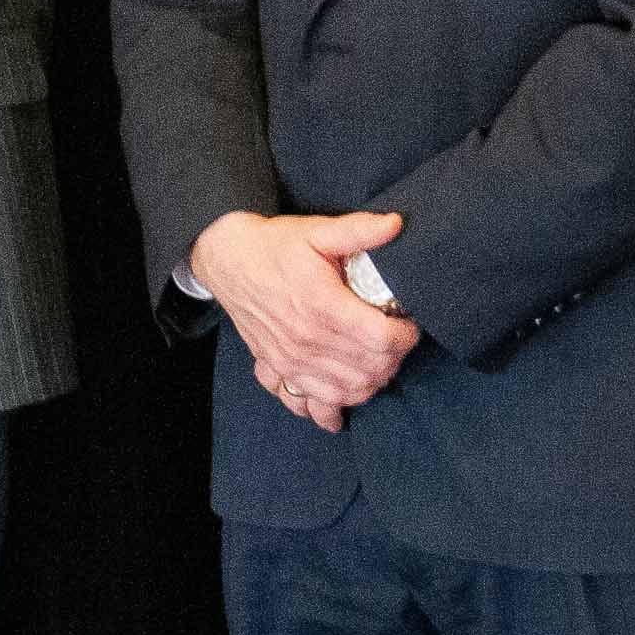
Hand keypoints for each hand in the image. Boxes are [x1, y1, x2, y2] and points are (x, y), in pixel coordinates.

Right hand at [189, 210, 417, 432]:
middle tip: (396, 340)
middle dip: (394, 358)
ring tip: (377, 362)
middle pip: (371, 370)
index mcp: (322, 306)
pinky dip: (328, 409)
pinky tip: (341, 399)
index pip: (382, 340)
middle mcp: (306, 340)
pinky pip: (306, 404)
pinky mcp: (277, 368)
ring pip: (346, 392)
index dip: (407, 335)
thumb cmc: (273, 246)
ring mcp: (290, 360)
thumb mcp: (316, 231)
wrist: (225, 259)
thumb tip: (396, 224)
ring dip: (371, 383)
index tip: (409, 323)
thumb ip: (358, 230)